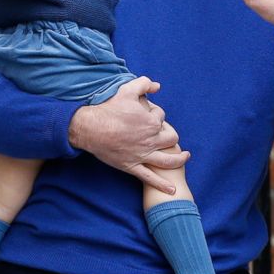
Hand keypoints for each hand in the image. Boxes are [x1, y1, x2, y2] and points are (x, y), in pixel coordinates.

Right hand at [68, 77, 188, 193]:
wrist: (89, 128)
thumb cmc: (107, 109)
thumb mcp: (126, 90)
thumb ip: (144, 84)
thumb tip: (157, 86)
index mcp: (151, 122)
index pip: (162, 117)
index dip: (156, 114)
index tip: (148, 113)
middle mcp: (151, 140)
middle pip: (171, 138)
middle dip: (171, 135)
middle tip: (166, 134)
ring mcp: (142, 154)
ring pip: (168, 160)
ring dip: (179, 160)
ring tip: (184, 157)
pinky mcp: (132, 166)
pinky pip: (150, 178)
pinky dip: (162, 185)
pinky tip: (171, 190)